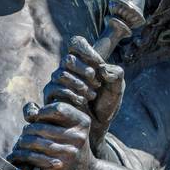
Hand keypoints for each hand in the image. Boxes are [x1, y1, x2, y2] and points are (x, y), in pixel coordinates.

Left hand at [11, 101, 92, 169]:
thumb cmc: (67, 147)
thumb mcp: (64, 128)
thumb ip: (47, 116)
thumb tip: (30, 112)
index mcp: (82, 122)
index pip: (58, 108)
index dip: (43, 113)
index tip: (38, 120)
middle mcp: (78, 136)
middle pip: (40, 126)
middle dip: (28, 130)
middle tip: (25, 136)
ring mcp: (69, 152)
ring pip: (34, 141)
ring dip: (22, 143)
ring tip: (20, 145)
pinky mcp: (57, 166)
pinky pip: (32, 156)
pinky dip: (20, 155)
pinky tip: (16, 157)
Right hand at [42, 35, 123, 149]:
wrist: (98, 126)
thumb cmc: (106, 105)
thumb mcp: (118, 89)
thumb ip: (116, 75)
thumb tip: (102, 69)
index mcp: (85, 61)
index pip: (77, 43)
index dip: (86, 50)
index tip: (99, 63)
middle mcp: (69, 69)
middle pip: (69, 59)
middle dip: (84, 71)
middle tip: (96, 82)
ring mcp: (59, 81)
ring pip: (61, 74)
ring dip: (79, 85)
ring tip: (91, 95)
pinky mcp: (52, 95)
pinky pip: (54, 88)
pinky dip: (71, 94)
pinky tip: (82, 102)